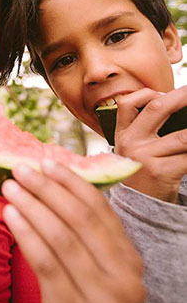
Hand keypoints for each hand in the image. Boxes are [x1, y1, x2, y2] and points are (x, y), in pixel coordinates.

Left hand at [2, 162, 143, 302]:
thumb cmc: (90, 294)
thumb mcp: (102, 267)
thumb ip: (87, 235)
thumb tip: (51, 184)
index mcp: (128, 259)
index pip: (100, 209)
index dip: (72, 182)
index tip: (47, 162)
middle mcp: (121, 276)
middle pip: (80, 218)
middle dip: (47, 189)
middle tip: (21, 169)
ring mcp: (97, 294)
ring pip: (60, 237)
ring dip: (32, 206)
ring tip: (10, 187)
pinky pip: (44, 262)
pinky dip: (26, 233)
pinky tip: (10, 214)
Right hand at [114, 86, 186, 201]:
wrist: (138, 209)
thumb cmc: (142, 174)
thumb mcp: (134, 151)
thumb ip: (145, 130)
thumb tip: (177, 107)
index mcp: (122, 134)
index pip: (127, 103)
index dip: (147, 93)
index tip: (164, 93)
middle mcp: (130, 142)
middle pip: (156, 109)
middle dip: (182, 96)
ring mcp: (144, 157)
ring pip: (183, 137)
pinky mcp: (160, 172)